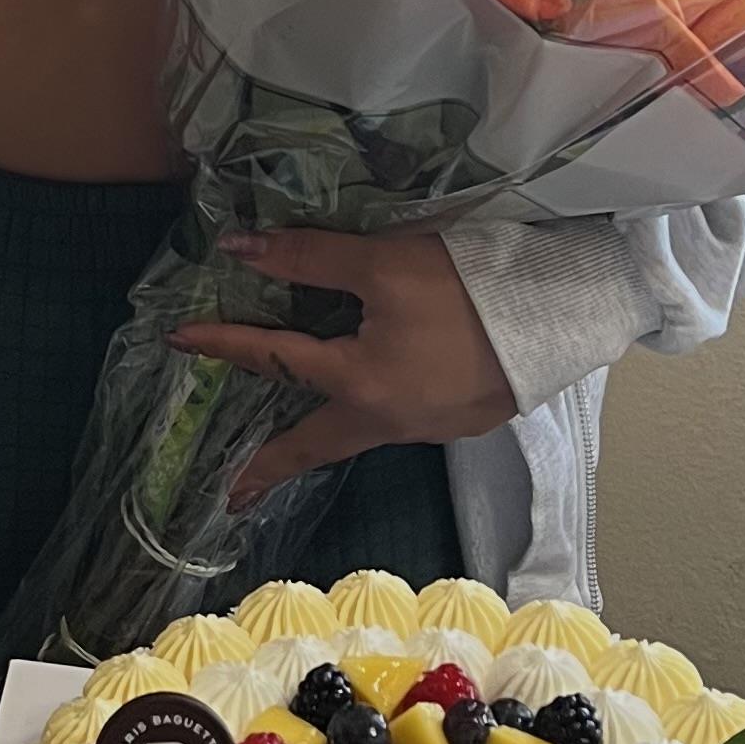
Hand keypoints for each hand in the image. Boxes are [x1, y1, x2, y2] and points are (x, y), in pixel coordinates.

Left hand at [181, 228, 516, 509]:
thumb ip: (310, 258)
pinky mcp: (463, 418)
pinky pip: (396, 422)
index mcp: (359, 383)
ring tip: (294, 440)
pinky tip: (372, 399)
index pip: (275, 359)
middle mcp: (387, 419)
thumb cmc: (470, 288)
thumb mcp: (384, 261)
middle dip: (271, 469)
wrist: (564, 314)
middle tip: (234, 495)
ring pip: (357, 434)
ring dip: (320, 438)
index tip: (180, 341)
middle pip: (315, 447)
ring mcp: (429, 426)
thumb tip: (240, 248)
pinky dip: (366, 417)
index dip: (225, 343)